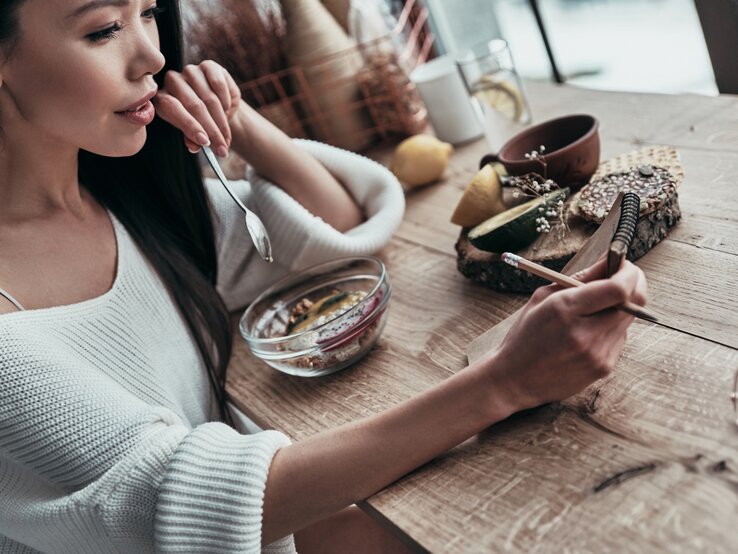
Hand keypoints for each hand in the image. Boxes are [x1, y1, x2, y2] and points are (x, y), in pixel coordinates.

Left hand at [153, 60, 241, 156]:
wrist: (219, 106)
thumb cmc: (201, 122)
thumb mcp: (194, 133)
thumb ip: (192, 140)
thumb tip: (194, 146)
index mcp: (162, 98)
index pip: (172, 109)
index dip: (189, 126)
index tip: (204, 142)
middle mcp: (173, 81)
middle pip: (193, 105)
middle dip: (211, 130)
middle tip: (222, 148)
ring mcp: (190, 71)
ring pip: (208, 98)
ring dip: (221, 121)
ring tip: (227, 138)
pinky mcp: (208, 66)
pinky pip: (219, 84)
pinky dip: (226, 101)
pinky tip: (228, 110)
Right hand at [489, 257, 647, 412]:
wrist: (515, 380)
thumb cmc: (525, 335)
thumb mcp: (542, 298)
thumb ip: (579, 278)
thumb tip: (608, 260)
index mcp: (564, 309)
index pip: (618, 289)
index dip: (629, 272)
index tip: (622, 263)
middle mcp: (585, 333)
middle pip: (634, 302)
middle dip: (633, 284)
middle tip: (621, 277)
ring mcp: (597, 354)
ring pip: (628, 319)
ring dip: (619, 307)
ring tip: (593, 310)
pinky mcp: (603, 368)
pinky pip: (620, 338)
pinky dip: (610, 328)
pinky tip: (588, 333)